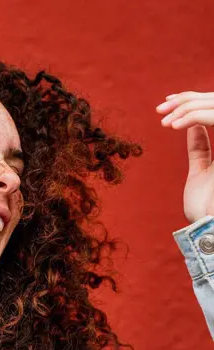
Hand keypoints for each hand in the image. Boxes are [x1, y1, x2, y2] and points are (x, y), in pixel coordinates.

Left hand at [156, 91, 213, 222]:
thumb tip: (193, 126)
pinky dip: (195, 117)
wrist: (211, 229)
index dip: (195, 101)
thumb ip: (201, 148)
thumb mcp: (202, 171)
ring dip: (188, 108)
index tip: (169, 102)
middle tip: (161, 106)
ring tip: (165, 119)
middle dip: (187, 100)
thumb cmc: (205, 207)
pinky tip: (175, 126)